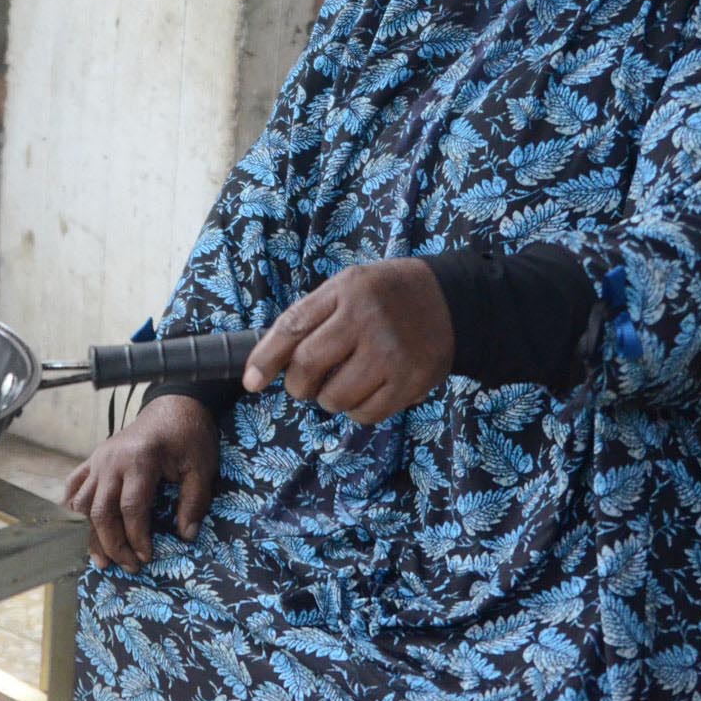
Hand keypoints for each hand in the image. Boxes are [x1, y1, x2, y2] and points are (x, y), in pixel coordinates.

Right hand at [61, 395, 218, 571]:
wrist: (174, 405)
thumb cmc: (190, 435)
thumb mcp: (202, 467)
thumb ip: (195, 501)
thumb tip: (186, 536)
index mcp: (140, 460)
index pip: (131, 509)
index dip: (137, 539)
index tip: (146, 558)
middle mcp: (113, 460)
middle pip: (101, 511)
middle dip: (113, 545)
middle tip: (129, 566)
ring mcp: (100, 458)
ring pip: (83, 503)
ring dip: (92, 532)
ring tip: (105, 556)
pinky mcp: (95, 458)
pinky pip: (75, 485)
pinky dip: (75, 506)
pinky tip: (84, 525)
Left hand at [242, 259, 453, 422]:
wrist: (448, 300)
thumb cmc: (383, 296)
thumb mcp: (346, 287)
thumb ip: (311, 317)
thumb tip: (271, 364)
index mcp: (345, 291)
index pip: (292, 327)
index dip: (265, 359)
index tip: (251, 381)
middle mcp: (366, 320)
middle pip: (308, 367)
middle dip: (298, 384)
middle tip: (305, 383)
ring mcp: (390, 353)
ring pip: (334, 397)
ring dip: (329, 398)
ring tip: (343, 382)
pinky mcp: (410, 381)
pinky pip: (366, 414)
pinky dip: (357, 410)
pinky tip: (366, 391)